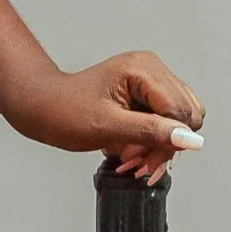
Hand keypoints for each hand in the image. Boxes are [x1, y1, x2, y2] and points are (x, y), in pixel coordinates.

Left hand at [18, 51, 204, 189]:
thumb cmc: (63, 111)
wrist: (40, 106)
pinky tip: (129, 150)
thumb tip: (190, 140)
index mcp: (144, 69)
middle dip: (163, 145)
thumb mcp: (108, 127)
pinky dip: (150, 141)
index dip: (167, 141)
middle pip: (186, 116)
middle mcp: (152, 69)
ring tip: (128, 157)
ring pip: (178, 122)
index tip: (143, 163)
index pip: (181, 111)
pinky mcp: (146, 94)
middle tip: (134, 162)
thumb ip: (152, 132)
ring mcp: (150, 81)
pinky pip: (165, 122)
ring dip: (156, 146)